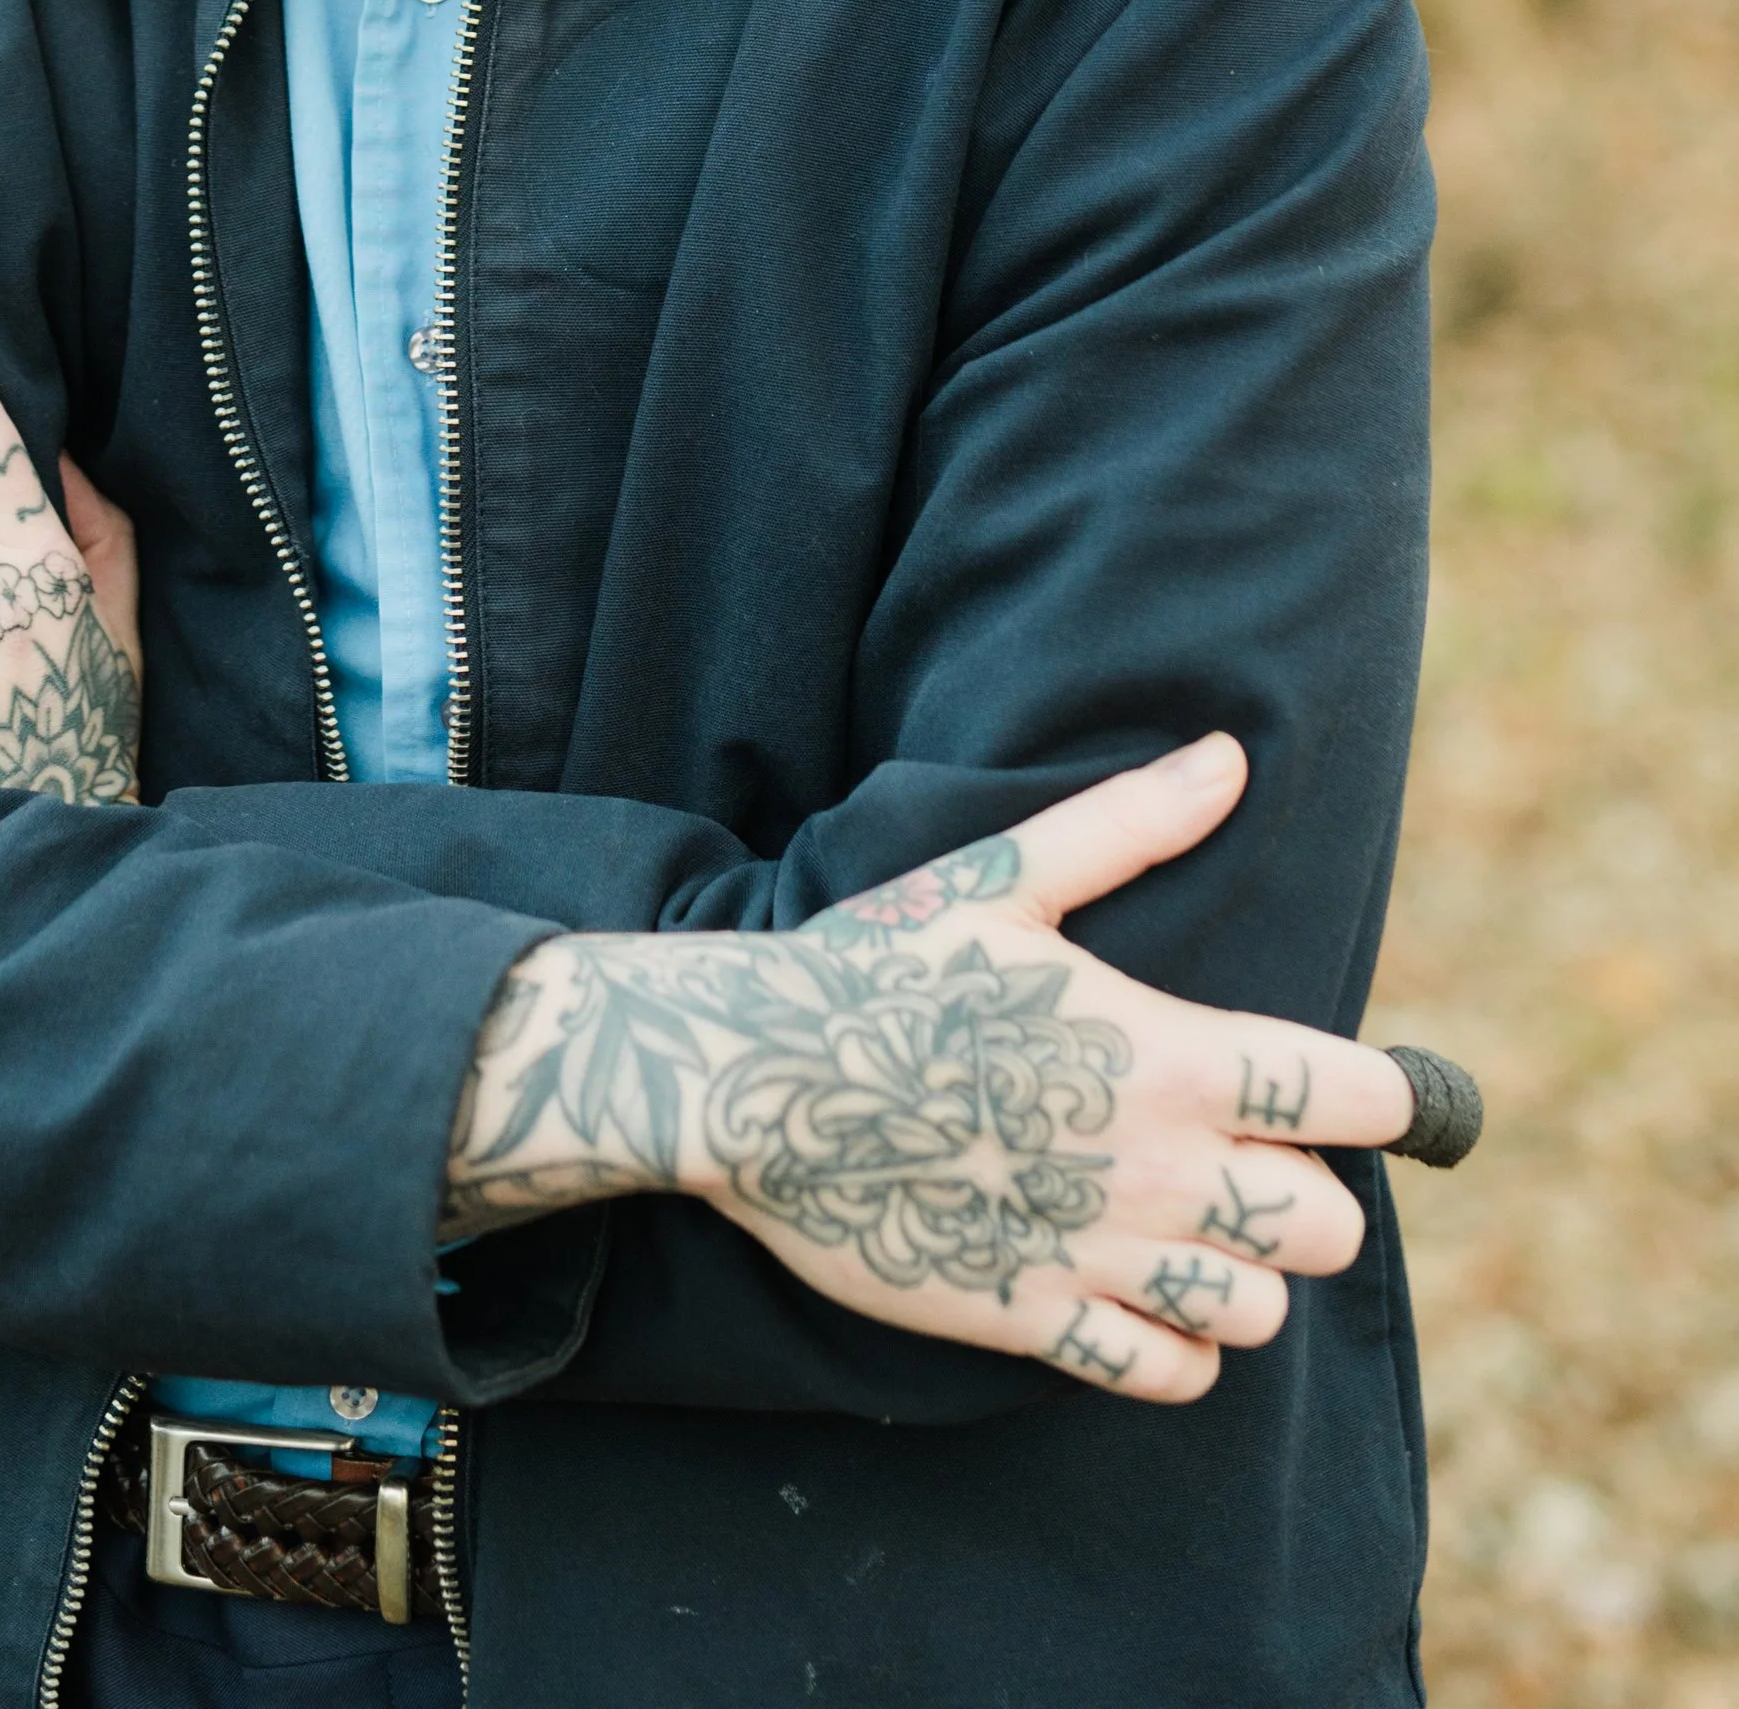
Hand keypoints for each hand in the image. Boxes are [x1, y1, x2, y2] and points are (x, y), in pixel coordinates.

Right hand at [443, 734, 1419, 1404]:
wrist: (754, 1079)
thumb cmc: (879, 965)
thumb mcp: (1004, 876)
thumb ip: (1130, 823)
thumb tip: (1228, 757)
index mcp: (1169, 1057)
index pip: (1354, 1101)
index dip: (1380, 1096)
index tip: (1355, 1090)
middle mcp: (1155, 1170)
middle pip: (1326, 1229)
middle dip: (1304, 1196)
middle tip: (1248, 1160)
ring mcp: (1097, 1255)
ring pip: (1258, 1316)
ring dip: (1242, 1277)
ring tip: (1193, 1231)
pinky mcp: (1035, 1321)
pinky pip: (1165, 1376)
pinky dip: (1175, 1350)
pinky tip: (1140, 1297)